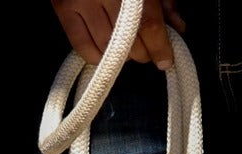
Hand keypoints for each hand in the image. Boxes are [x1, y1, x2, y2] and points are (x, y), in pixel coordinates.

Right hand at [51, 0, 186, 69]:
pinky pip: (82, 45)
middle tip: (145, 51)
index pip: (149, 24)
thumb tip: (178, 28)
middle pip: (128, 40)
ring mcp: (82, 1)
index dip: (159, 48)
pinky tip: (105, 52)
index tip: (165, 60)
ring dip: (121, 57)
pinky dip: (97, 56)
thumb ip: (165, 0)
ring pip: (107, 47)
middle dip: (141, 53)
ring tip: (127, 51)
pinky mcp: (62, 7)